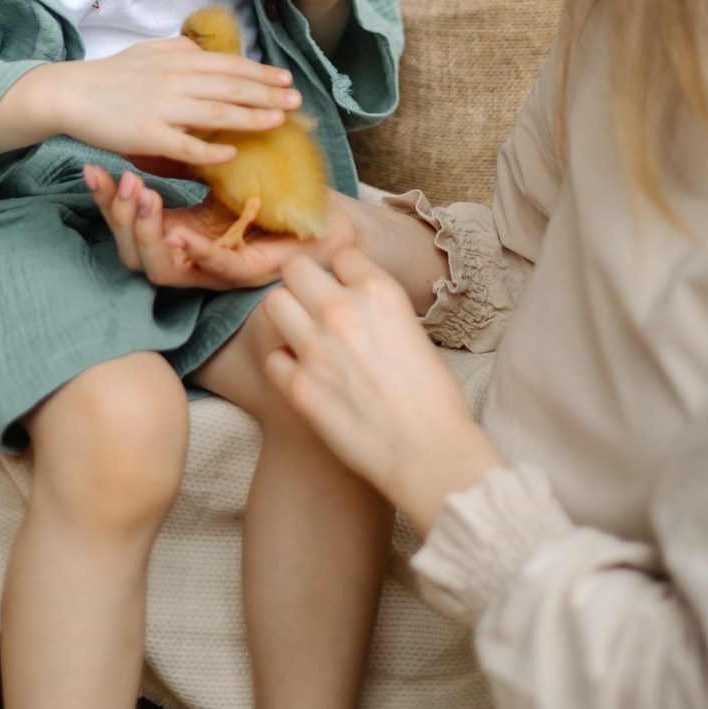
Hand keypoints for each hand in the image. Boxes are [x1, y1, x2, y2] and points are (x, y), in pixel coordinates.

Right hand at [66, 37, 300, 167]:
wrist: (70, 94)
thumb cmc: (112, 75)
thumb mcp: (150, 51)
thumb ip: (182, 50)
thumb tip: (208, 51)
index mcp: (178, 60)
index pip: (230, 66)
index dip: (262, 73)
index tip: (287, 80)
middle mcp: (175, 81)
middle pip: (232, 88)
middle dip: (268, 94)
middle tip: (296, 102)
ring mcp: (162, 109)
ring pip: (217, 114)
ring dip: (251, 118)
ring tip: (277, 122)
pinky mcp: (147, 135)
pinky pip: (185, 145)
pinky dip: (210, 151)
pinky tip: (231, 154)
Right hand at [84, 164, 358, 289]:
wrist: (323, 218)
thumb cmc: (273, 197)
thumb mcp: (219, 173)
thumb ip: (185, 163)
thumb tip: (148, 136)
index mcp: (179, 234)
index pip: (129, 226)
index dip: (108, 201)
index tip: (93, 169)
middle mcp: (190, 259)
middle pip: (134, 254)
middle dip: (121, 219)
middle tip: (123, 183)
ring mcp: (215, 271)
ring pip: (163, 269)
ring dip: (149, 235)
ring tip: (145, 200)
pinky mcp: (247, 274)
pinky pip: (216, 267)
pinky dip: (197, 252)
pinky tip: (182, 234)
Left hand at [263, 249, 504, 533]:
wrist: (429, 454)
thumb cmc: (434, 399)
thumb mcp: (415, 332)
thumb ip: (378, 311)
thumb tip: (356, 305)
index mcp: (379, 292)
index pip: (342, 254)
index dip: (344, 273)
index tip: (348, 290)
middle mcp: (341, 311)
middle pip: (295, 267)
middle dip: (303, 283)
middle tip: (313, 306)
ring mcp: (315, 348)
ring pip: (273, 303)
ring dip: (287, 316)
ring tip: (303, 336)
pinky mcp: (298, 387)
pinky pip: (272, 357)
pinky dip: (284, 365)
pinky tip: (304, 377)